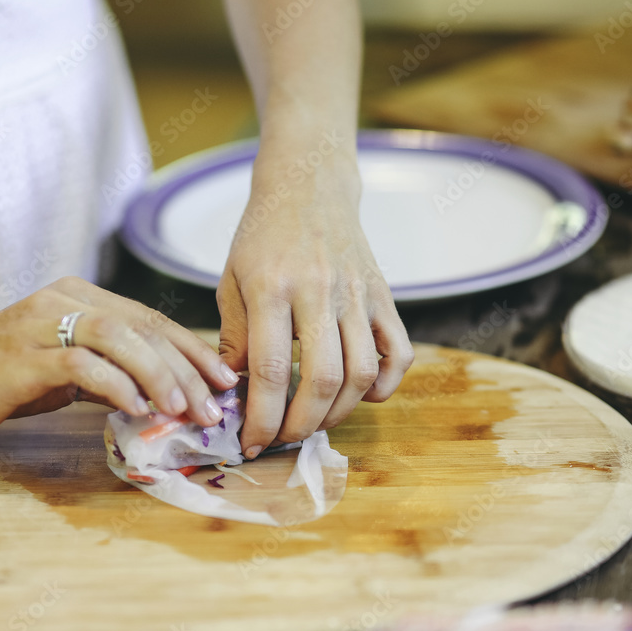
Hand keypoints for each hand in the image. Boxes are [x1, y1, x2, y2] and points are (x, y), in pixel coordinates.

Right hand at [0, 276, 237, 435]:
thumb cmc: (7, 375)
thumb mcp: (69, 370)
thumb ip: (112, 373)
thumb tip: (165, 398)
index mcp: (83, 297)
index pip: (152, 320)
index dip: (194, 350)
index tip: (225, 381)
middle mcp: (68, 299)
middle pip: (144, 329)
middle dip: (187, 370)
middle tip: (213, 408)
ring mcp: (45, 322)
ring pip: (120, 338)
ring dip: (159, 374)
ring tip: (184, 410)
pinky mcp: (25, 354)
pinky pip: (82, 365)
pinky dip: (117, 386)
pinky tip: (139, 410)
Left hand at [217, 155, 414, 456]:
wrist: (309, 187)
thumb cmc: (263, 237)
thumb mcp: (232, 281)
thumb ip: (233, 339)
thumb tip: (233, 395)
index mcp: (273, 287)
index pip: (272, 370)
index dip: (263, 418)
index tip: (253, 442)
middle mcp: (320, 291)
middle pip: (324, 379)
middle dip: (302, 424)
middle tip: (283, 438)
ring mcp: (357, 293)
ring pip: (363, 372)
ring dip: (339, 411)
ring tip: (315, 420)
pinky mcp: (383, 295)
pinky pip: (399, 352)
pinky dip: (384, 385)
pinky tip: (359, 394)